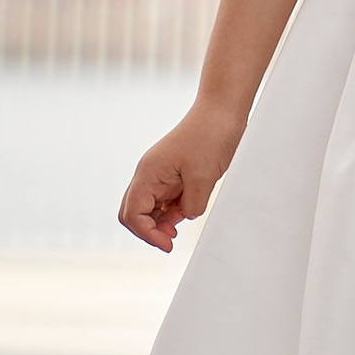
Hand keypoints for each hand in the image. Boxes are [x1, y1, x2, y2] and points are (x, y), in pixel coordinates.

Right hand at [117, 98, 245, 252]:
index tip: (168, 244)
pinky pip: (166, 201)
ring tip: (180, 229)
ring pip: (150, 209)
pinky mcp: (175, 175)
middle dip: (149, 231)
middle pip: (135, 213)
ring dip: (161, 223)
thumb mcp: (204, 177)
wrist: (222, 110)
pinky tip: (188, 212)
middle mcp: (149, 174)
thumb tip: (185, 217)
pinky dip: (173, 213)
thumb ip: (191, 205)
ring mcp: (161, 174)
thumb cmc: (210, 135)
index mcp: (148, 173)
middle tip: (172, 241)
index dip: (147, 234)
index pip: (132, 214)